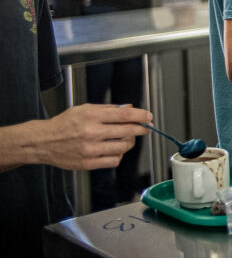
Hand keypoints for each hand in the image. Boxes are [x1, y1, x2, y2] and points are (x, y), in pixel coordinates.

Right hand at [35, 104, 151, 170]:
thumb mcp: (85, 109)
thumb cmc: (64, 124)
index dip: (140, 115)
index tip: (149, 116)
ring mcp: (90, 149)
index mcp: (91, 116)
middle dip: (141, 129)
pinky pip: (114, 160)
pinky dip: (119, 155)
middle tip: (145, 128)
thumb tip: (129, 108)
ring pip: (123, 147)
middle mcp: (91, 132)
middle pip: (127, 131)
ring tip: (127, 138)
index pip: (124, 115)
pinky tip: (115, 149)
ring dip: (130, 142)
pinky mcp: (88, 163)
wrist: (43, 142)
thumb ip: (108, 109)